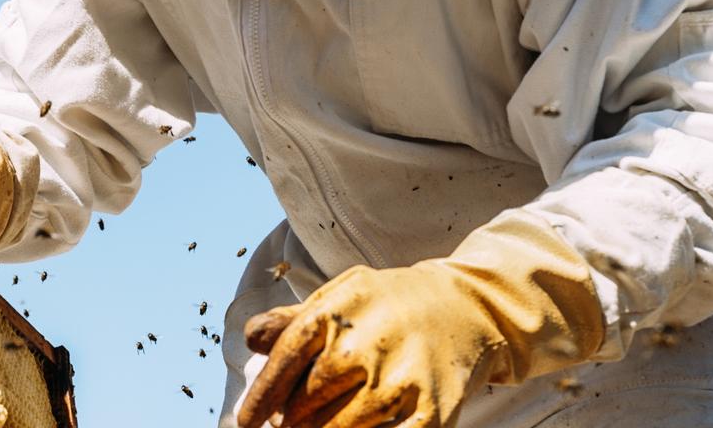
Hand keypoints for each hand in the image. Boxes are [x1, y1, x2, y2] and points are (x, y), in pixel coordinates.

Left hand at [238, 211, 604, 427]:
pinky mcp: (433, 407)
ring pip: (342, 426)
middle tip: (282, 427)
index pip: (287, 356)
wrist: (468, 308)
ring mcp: (402, 376)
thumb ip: (294, 319)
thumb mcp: (342, 296)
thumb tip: (251, 339)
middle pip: (309, 397)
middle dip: (289, 420)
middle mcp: (370, 340)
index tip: (244, 421)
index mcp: (341, 308)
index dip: (261, 394)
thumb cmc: (389, 305)